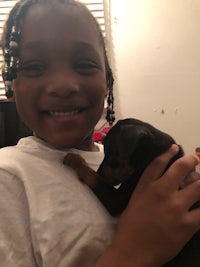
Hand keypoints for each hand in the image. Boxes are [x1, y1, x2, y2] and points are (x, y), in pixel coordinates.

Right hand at [111, 144, 199, 266]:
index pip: (159, 162)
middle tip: (195, 160)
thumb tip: (163, 175)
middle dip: (192, 161)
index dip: (168, 152)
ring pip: (199, 186)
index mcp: (147, 186)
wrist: (134, 250)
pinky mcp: (188, 224)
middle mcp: (163, 192)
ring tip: (198, 183)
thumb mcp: (135, 199)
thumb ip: (148, 185)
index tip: (175, 148)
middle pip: (182, 168)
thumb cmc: (131, 225)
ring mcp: (177, 207)